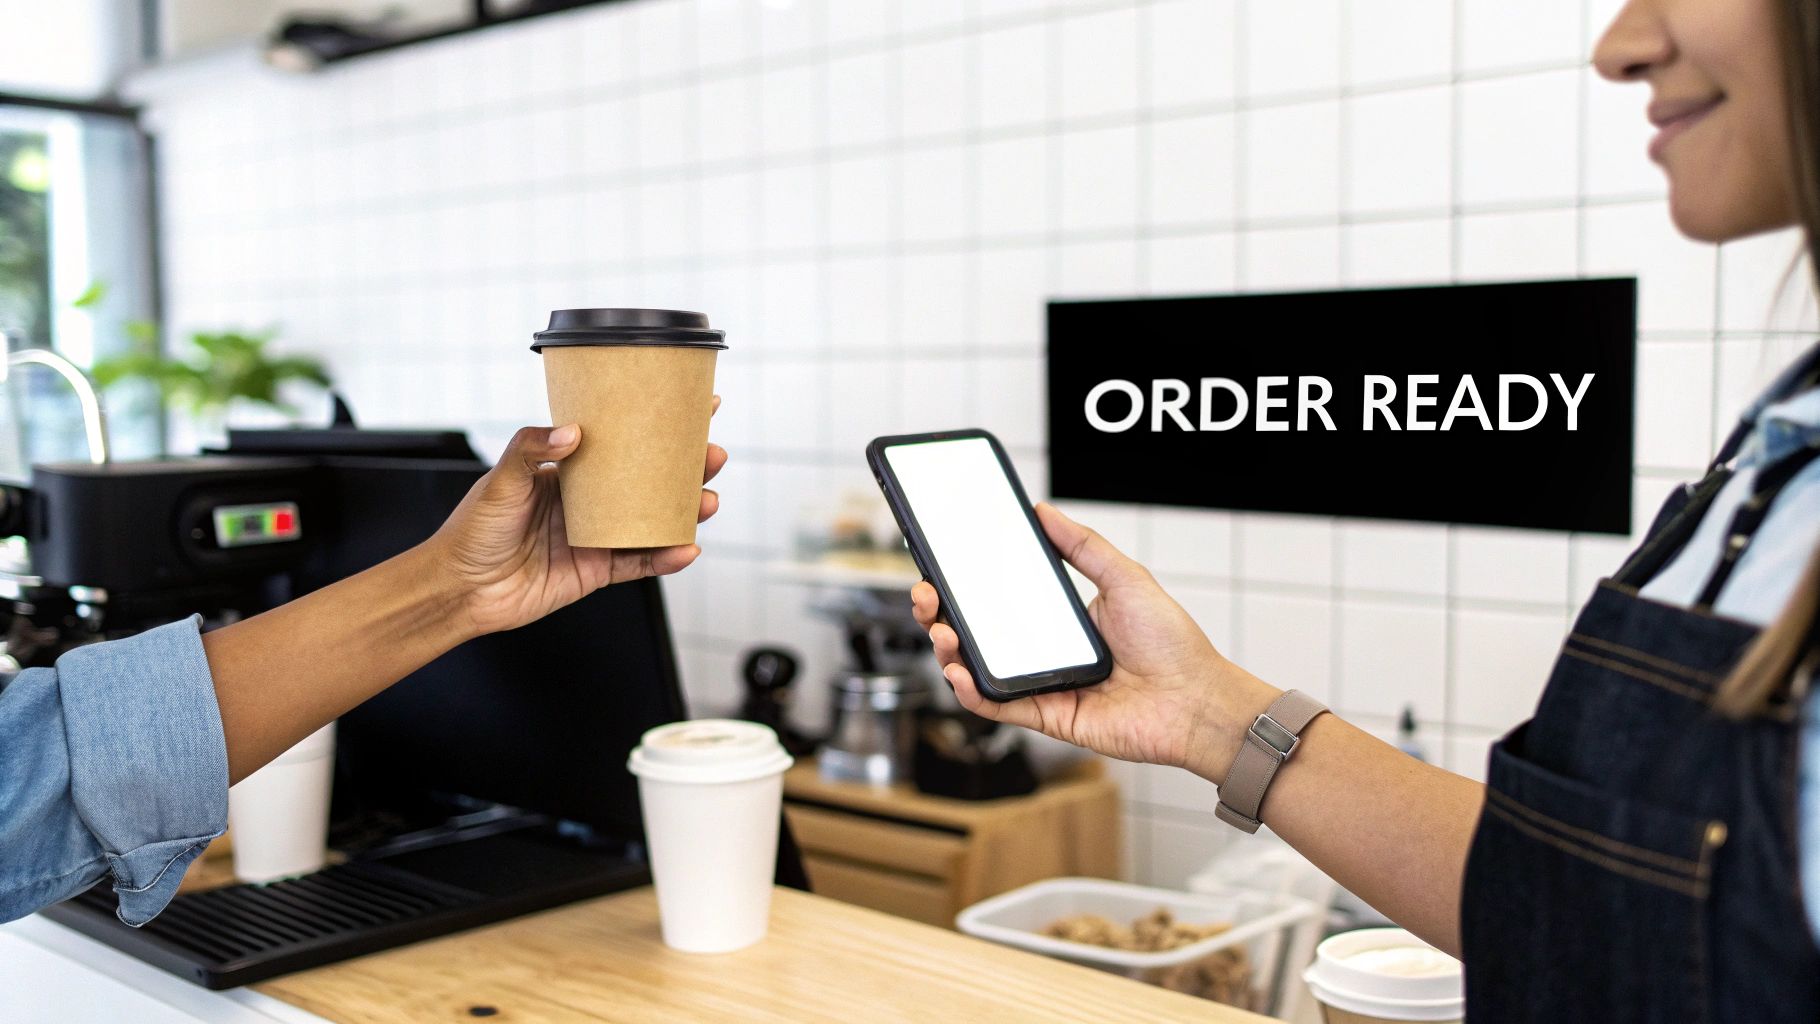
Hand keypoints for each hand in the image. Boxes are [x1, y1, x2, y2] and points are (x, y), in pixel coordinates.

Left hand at [429, 402, 726, 636]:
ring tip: (708, 500)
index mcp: (567, 471)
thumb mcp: (500, 479)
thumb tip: (572, 431)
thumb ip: (531, 448)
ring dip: (685, 511)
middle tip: (711, 454)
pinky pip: (640, 563)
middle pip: (648, 480)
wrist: (459, 589)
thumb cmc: (471, 532)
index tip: (692, 405)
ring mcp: (596, 536)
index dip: (655, 424)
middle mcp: (587, 501)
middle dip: (685, 467)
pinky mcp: (597, 571)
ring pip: (653, 520)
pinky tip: (686, 548)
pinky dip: (665, 557)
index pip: (619, 441)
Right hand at [912, 502, 1275, 776]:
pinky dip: (971, 692)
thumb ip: (1083, 546)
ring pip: (979, 669)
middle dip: (942, 614)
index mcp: (1060, 619)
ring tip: (940, 630)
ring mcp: (1044, 685)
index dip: (966, 585)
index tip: (941, 564)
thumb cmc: (1173, 644)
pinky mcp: (1047, 717)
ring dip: (949, 650)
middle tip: (926, 594)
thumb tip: (1044, 511)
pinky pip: (999, 704)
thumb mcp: (1125, 578)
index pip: (1000, 599)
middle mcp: (1047, 652)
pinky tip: (959, 672)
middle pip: (979, 634)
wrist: (1197, 701)